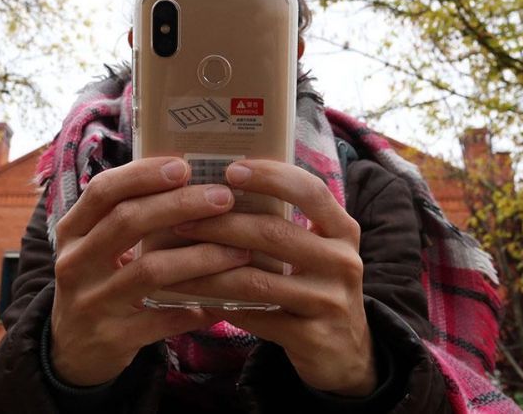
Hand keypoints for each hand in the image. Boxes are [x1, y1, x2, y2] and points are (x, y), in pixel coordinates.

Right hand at [50, 157, 250, 385]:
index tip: (184, 166)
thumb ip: (126, 216)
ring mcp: (91, 302)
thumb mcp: (96, 246)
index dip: (143, 175)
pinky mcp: (112, 337)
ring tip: (239, 249)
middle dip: (180, 205)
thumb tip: (188, 177)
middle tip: (223, 198)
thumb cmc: (97, 282)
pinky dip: (197, 308)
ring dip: (200, 257)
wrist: (72, 350)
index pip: (103, 191)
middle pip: (127, 222)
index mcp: (72, 232)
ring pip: (150, 270)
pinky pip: (163, 319)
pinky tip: (225, 302)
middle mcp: (75, 264)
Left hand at [165, 160, 376, 395]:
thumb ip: (284, 224)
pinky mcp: (313, 337)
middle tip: (182, 220)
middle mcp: (342, 262)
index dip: (270, 177)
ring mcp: (330, 301)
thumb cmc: (316, 288)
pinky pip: (255, 316)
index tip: (229, 170)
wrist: (346, 352)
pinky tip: (194, 296)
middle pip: (274, 233)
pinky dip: (221, 304)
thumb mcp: (315, 251)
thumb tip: (219, 191)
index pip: (310, 191)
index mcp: (342, 230)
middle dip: (222, 224)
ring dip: (209, 269)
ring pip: (257, 280)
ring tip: (176, 261)